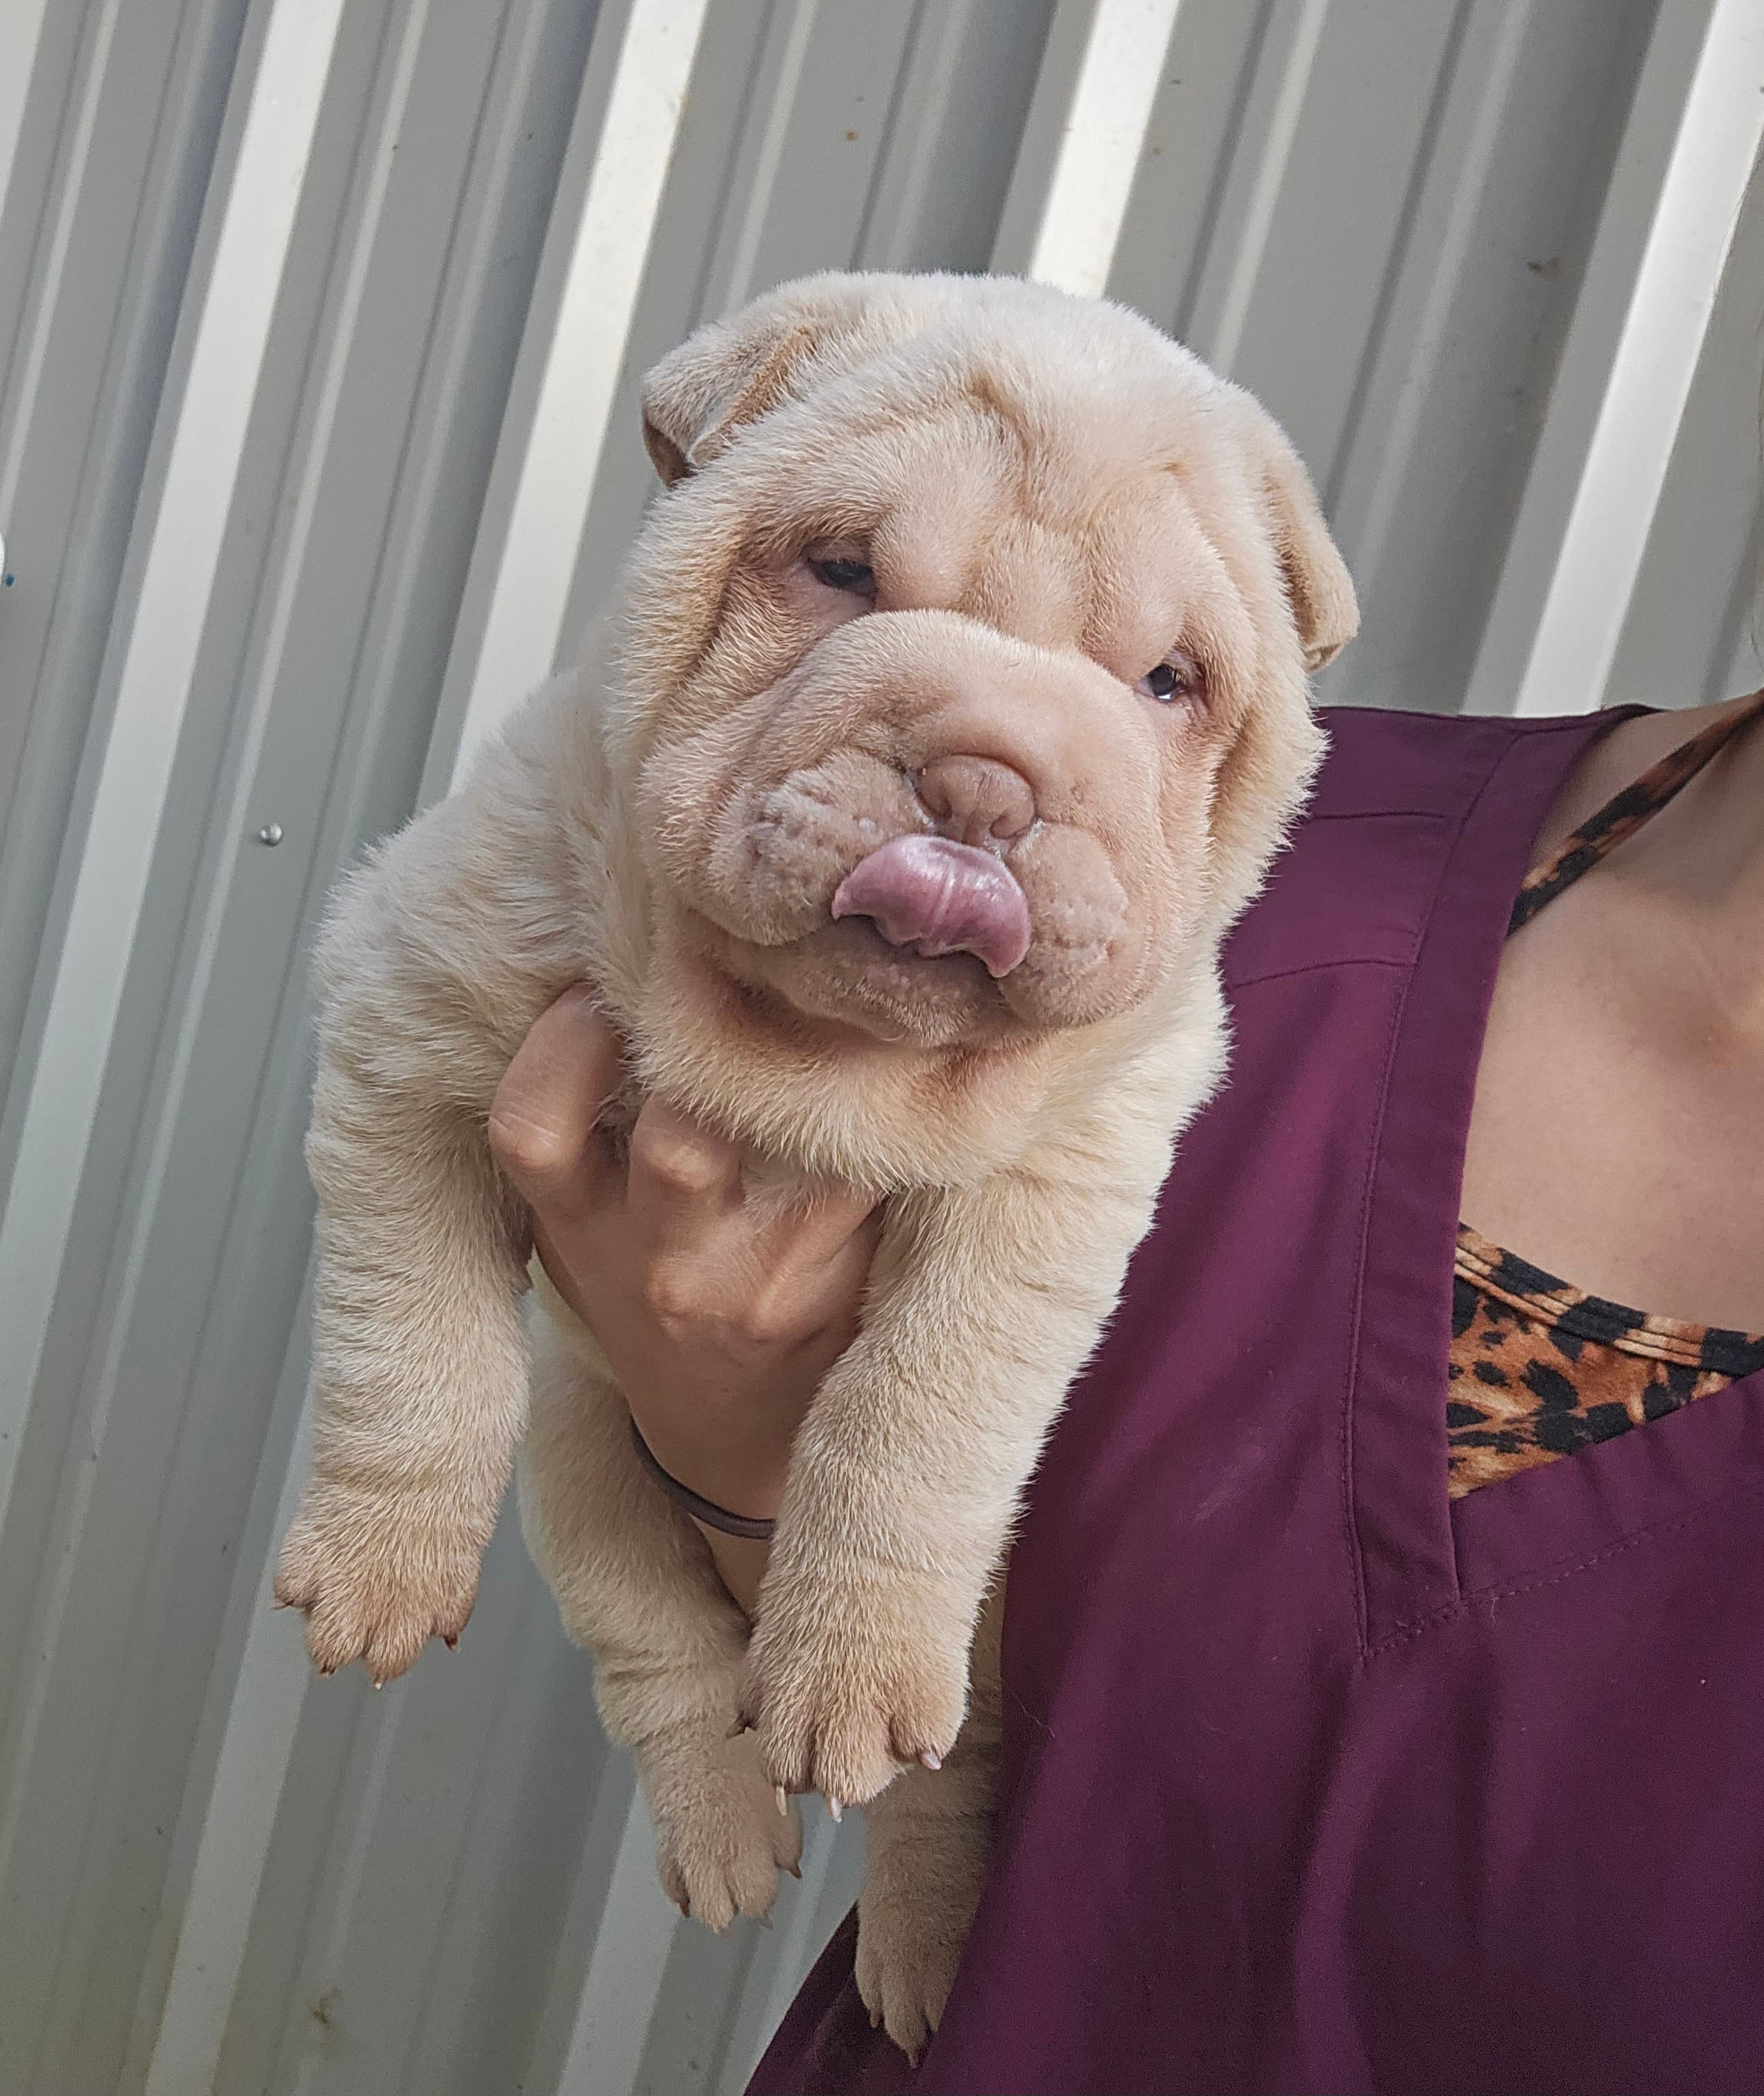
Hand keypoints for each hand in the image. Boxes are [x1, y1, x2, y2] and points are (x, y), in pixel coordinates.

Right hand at [488, 988, 878, 1607]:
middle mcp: (664, 1265)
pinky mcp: (843, 1282)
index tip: (601, 978)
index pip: (533, 1130)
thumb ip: (587, 1126)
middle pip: (682, 1140)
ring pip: (801, 1144)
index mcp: (579, 1233)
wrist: (737, 1436)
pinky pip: (874, 1168)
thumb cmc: (656, 1296)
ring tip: (843, 984)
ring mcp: (762, 1280)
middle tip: (752, 966)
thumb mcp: (586, 1230)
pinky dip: (894, 1103)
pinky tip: (902, 1050)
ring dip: (828, 1056)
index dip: (561, 1041)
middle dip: (719, 1043)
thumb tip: (622, 965)